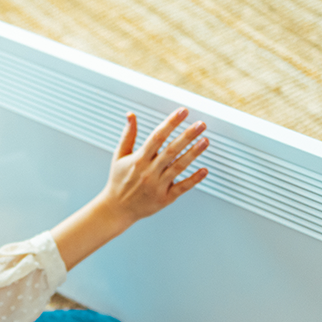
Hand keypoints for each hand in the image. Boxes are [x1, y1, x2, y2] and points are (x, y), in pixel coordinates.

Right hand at [49, 107, 209, 269]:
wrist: (116, 209)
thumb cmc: (118, 181)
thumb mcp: (119, 156)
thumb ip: (128, 135)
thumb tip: (131, 115)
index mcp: (139, 159)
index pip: (157, 136)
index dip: (171, 122)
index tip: (182, 111)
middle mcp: (149, 171)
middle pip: (171, 150)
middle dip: (187, 135)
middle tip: (201, 124)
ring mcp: (158, 185)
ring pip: (178, 167)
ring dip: (193, 153)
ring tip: (205, 141)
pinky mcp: (165, 198)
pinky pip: (182, 188)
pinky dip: (194, 179)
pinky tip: (204, 170)